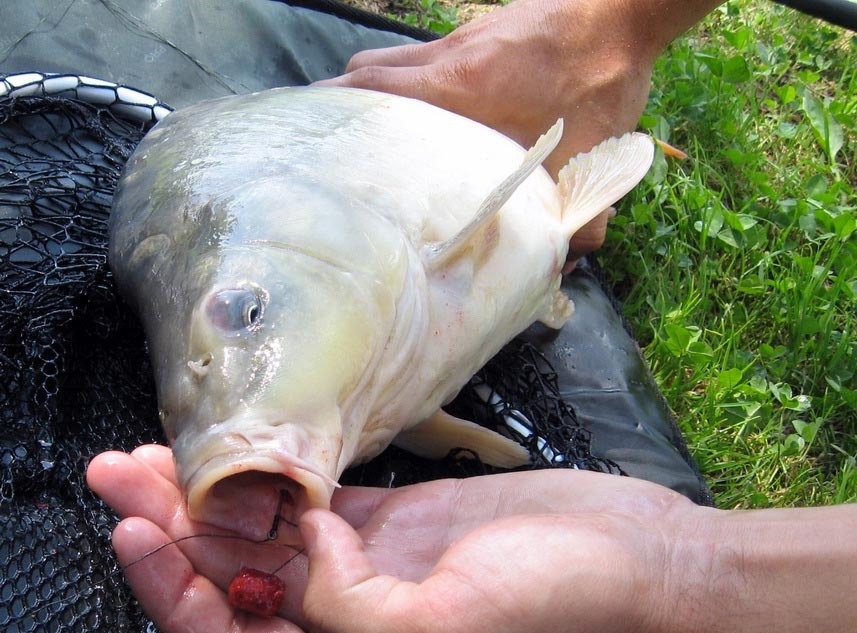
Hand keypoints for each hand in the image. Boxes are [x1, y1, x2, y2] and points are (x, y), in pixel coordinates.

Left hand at [87, 445, 706, 632]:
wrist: (649, 566)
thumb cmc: (566, 618)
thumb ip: (352, 612)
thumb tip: (296, 555)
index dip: (174, 590)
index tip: (134, 528)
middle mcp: (354, 628)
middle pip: (242, 582)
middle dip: (177, 529)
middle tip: (120, 470)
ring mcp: (379, 569)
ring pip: (275, 537)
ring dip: (218, 496)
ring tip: (155, 452)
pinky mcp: (406, 521)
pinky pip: (324, 502)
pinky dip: (281, 478)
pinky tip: (246, 451)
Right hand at [317, 0, 658, 256]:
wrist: (624, 12)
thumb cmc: (600, 79)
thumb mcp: (588, 157)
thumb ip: (577, 218)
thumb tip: (566, 265)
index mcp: (459, 86)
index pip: (374, 88)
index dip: (336, 110)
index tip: (312, 138)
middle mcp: (448, 57)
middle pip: (367, 69)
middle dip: (343, 104)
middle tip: (337, 147)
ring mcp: (459, 40)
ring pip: (391, 60)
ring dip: (374, 92)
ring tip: (369, 133)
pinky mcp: (477, 33)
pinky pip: (421, 57)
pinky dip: (407, 83)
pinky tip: (427, 114)